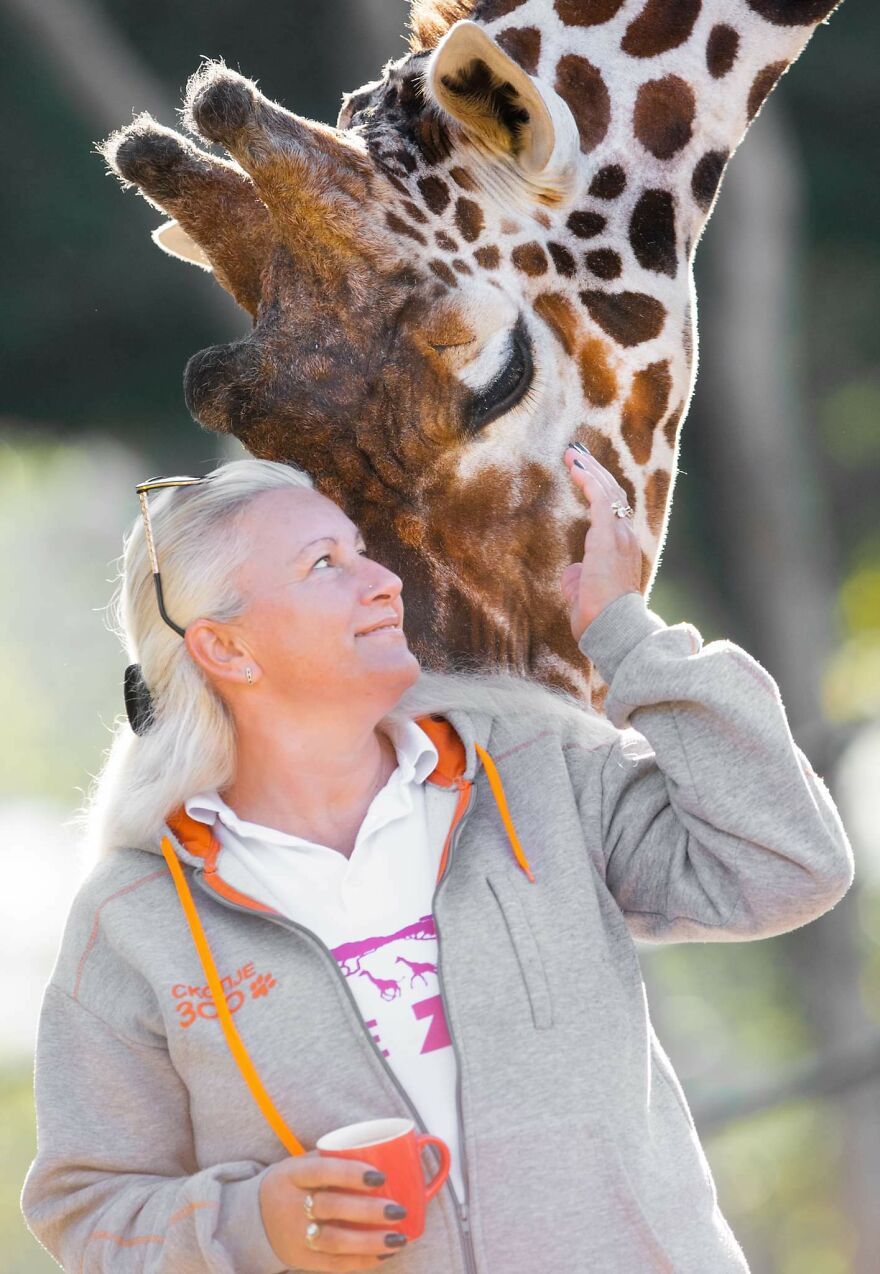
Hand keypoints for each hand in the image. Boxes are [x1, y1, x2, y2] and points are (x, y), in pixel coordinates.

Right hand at [259, 1151, 410, 1269]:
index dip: (351, 1174)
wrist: (253, 1218)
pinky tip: (384, 1254)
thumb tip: (381, 1149)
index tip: (380, 1177)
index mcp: (291, 1175)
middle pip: (330, 1208)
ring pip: (334, 1241)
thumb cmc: (291, 1184)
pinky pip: (334, 1264)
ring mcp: (294, 1236)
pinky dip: (362, 1261)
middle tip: (398, 1209)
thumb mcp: (299, 1165)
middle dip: (368, 1210)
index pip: (322, 1171)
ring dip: (370, 1242)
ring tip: (399, 1237)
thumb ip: (331, 1159)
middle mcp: (290, 1206)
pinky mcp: (300, 1260)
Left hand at [560, 444, 642, 644]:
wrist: (612, 629)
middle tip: (576, 454)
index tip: (584, 474)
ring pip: (608, 492)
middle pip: (612, 495)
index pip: (614, 512)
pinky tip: (576, 467)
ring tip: (573, 454)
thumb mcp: (585, 594)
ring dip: (589, 470)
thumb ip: (580, 578)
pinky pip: (600, 499)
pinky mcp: (609, 537)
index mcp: (622, 551)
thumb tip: (574, 571)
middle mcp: (625, 538)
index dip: (599, 490)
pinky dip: (588, 480)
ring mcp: (620, 536)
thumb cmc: (599, 619)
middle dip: (594, 472)